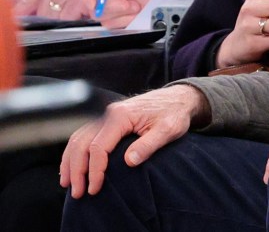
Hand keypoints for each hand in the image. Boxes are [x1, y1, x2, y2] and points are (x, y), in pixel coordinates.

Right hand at [60, 85, 208, 197]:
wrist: (178, 98)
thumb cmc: (174, 113)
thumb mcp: (168, 130)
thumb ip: (148, 145)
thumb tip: (129, 162)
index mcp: (120, 116)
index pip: (98, 147)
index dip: (94, 170)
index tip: (95, 188)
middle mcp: (107, 113)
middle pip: (82, 143)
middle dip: (76, 170)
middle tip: (77, 192)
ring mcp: (105, 115)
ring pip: (78, 139)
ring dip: (70, 162)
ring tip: (68, 184)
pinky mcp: (106, 119)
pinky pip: (83, 135)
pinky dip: (74, 152)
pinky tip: (72, 166)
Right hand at [79, 0, 163, 28]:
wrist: (163, 5)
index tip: (93, 3)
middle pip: (91, 3)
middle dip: (113, 5)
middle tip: (129, 2)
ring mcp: (109, 5)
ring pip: (100, 15)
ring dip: (121, 12)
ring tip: (134, 5)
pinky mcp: (113, 18)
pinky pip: (109, 24)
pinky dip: (124, 19)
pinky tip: (133, 14)